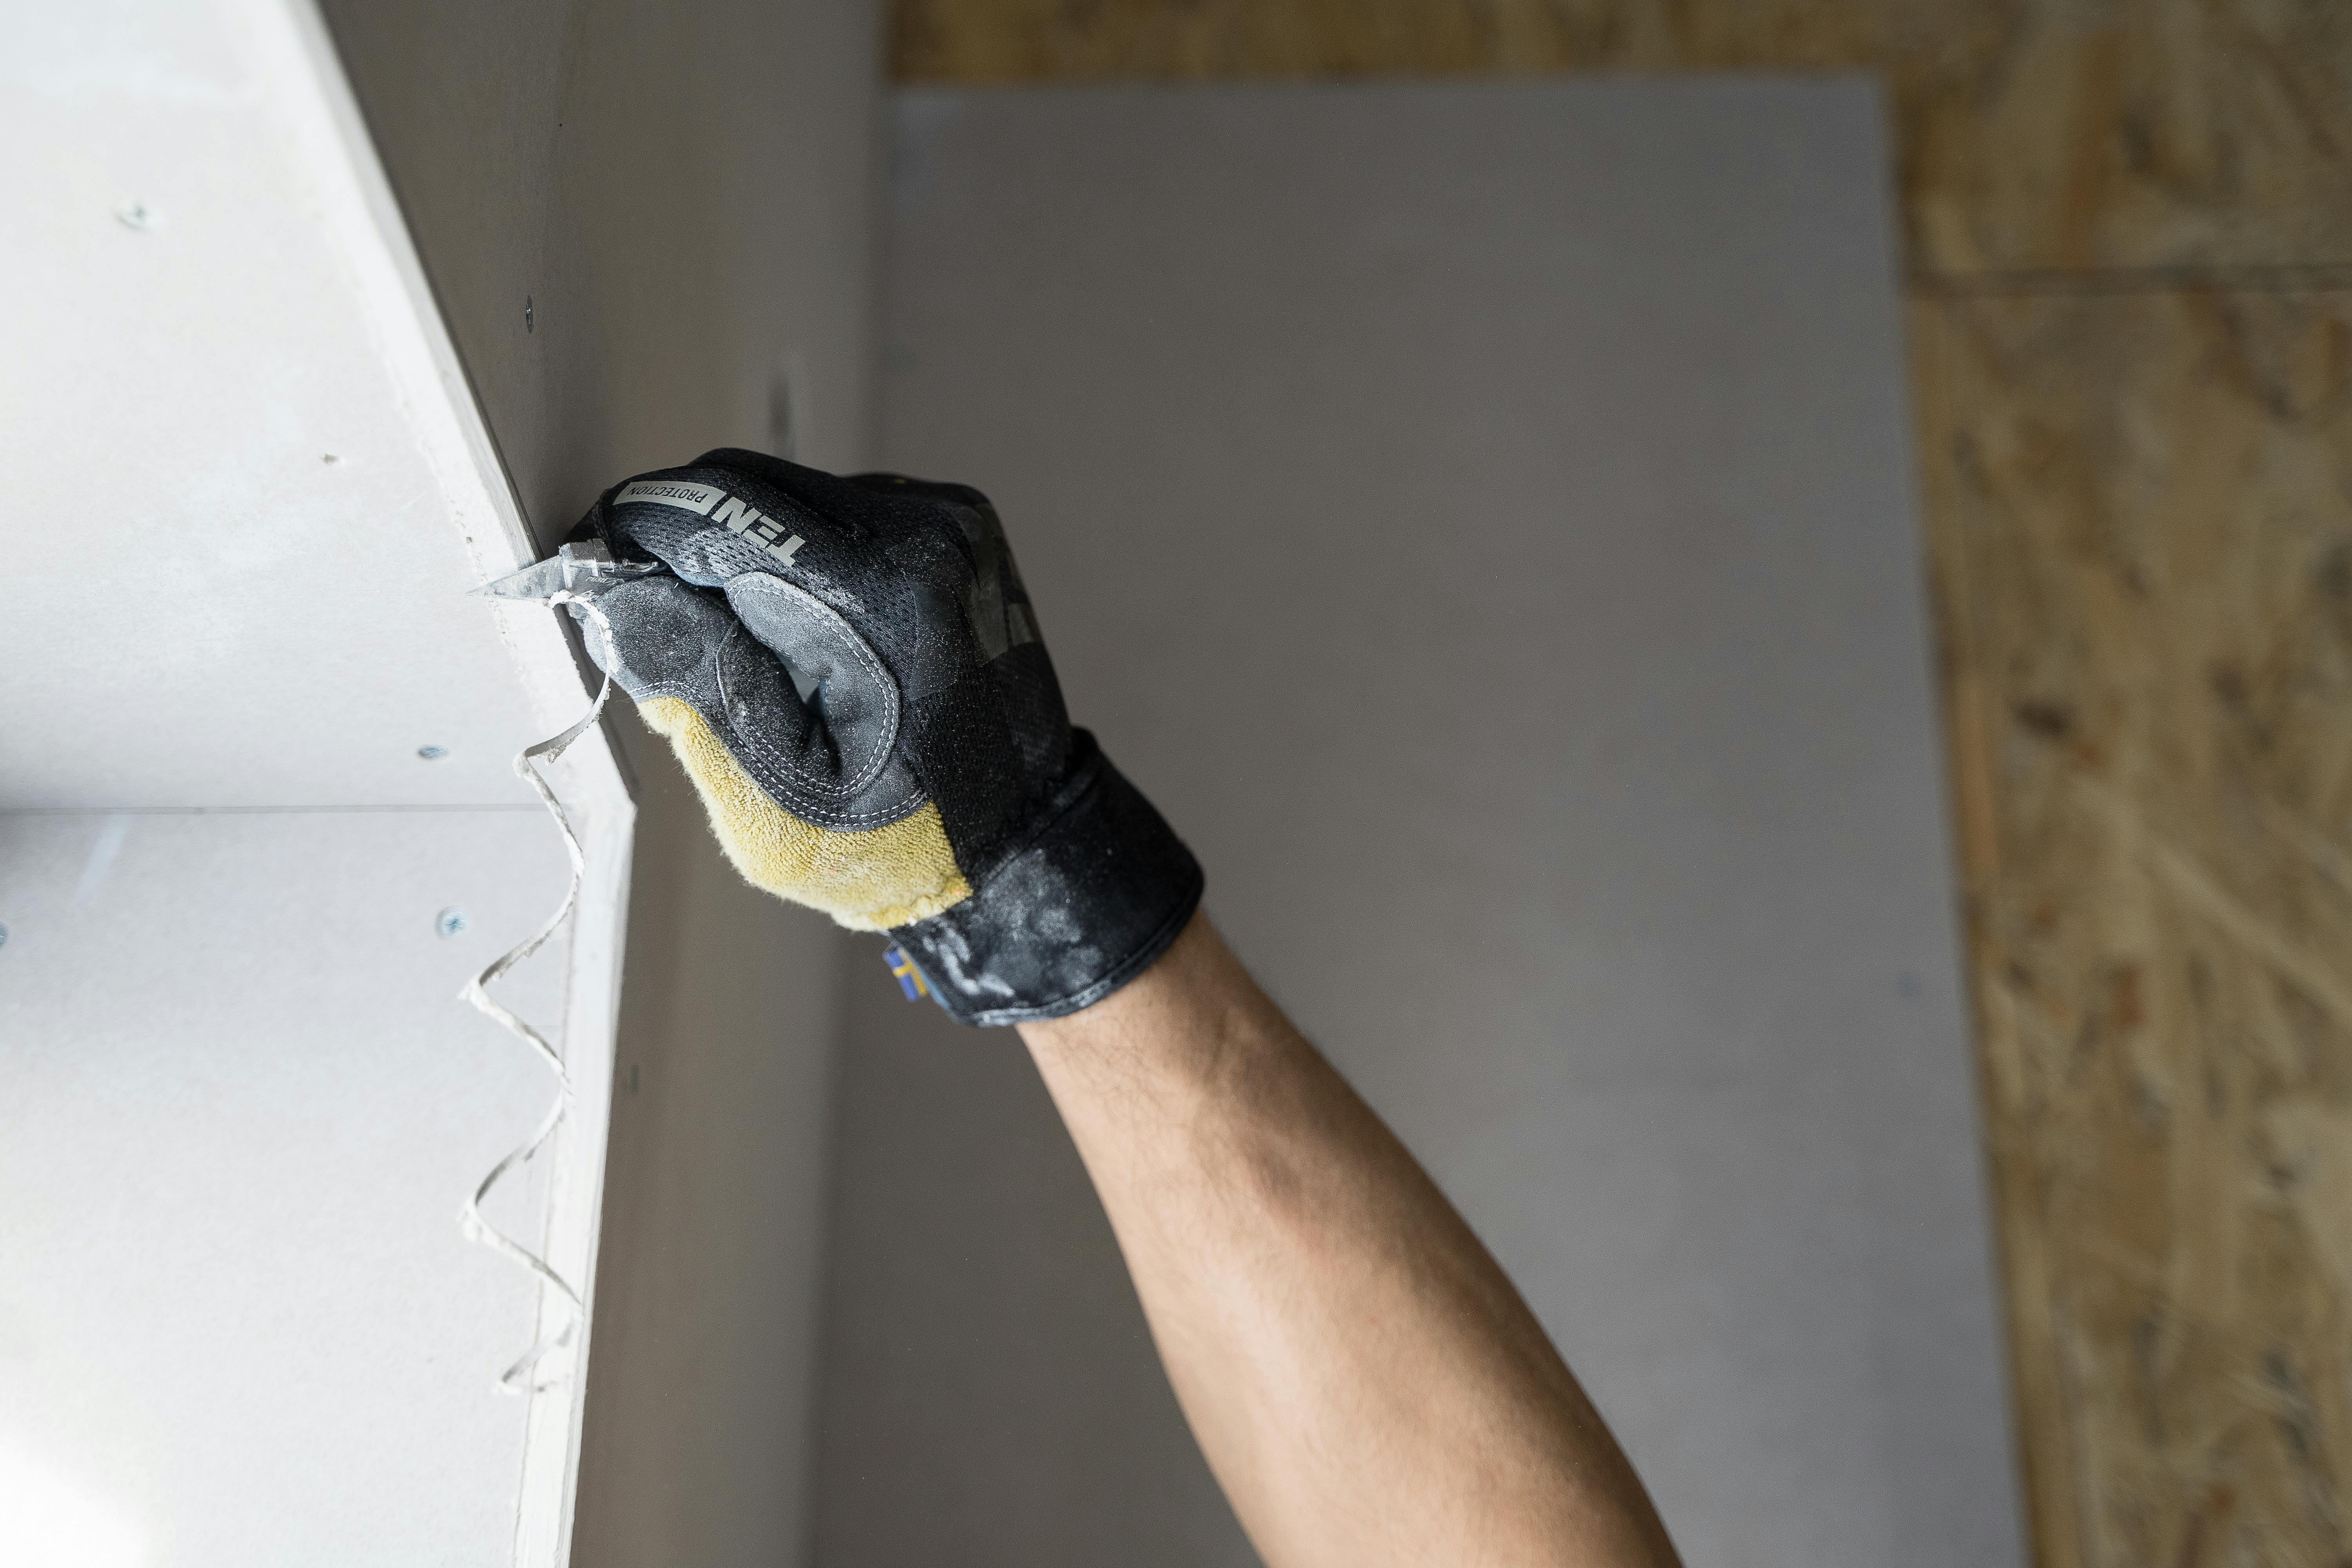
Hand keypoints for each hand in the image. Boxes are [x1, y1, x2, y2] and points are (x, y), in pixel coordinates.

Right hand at [563, 448, 1200, 1024]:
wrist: (1014, 837)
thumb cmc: (901, 837)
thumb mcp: (774, 792)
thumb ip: (694, 680)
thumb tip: (611, 591)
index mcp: (882, 595)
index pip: (719, 517)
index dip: (635, 535)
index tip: (584, 568)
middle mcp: (924, 534)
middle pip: (749, 490)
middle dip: (679, 545)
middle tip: (644, 615)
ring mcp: (948, 522)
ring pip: (789, 497)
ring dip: (739, 556)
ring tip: (739, 648)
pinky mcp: (953, 528)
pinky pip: (838, 515)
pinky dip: (796, 561)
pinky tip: (802, 633)